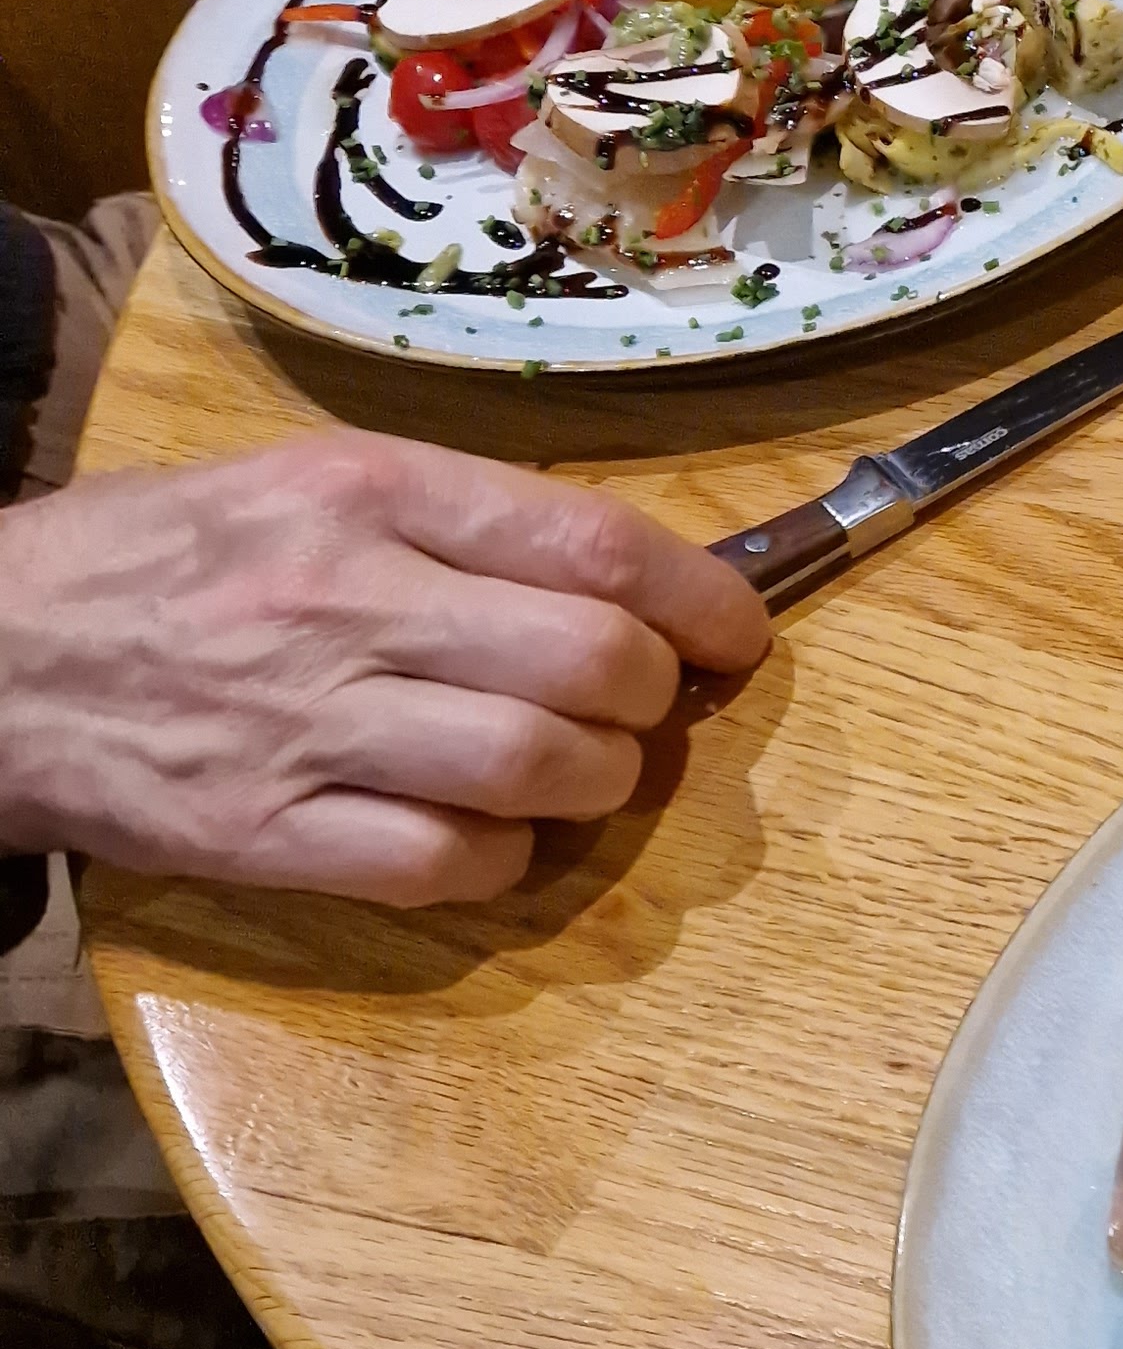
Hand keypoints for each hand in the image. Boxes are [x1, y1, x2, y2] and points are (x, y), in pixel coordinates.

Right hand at [0, 433, 771, 904]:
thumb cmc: (159, 558)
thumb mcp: (299, 481)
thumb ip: (453, 519)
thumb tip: (621, 574)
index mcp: (364, 491)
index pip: (591, 544)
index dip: (702, 597)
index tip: (737, 631)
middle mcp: (345, 600)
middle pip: (590, 663)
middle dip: (652, 697)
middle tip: (642, 706)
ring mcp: (306, 726)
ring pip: (540, 769)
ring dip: (596, 784)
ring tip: (576, 772)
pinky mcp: (265, 837)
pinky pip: (450, 866)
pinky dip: (504, 862)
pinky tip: (488, 836)